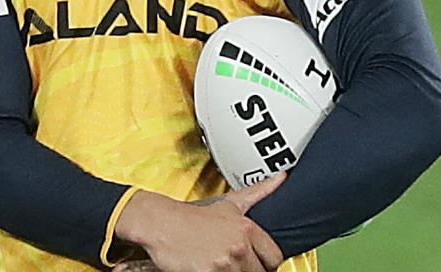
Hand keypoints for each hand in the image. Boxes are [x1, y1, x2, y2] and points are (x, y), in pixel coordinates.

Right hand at [112, 173, 285, 271]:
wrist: (158, 223)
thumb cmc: (191, 215)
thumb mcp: (228, 203)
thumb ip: (258, 192)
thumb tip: (281, 178)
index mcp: (247, 229)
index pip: (274, 257)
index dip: (264, 259)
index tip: (252, 257)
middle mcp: (238, 247)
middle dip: (247, 267)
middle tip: (230, 259)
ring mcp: (224, 264)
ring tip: (217, 262)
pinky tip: (207, 266)